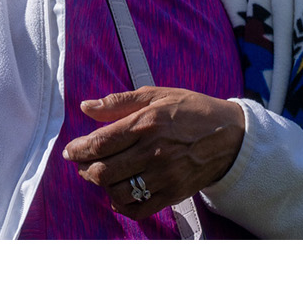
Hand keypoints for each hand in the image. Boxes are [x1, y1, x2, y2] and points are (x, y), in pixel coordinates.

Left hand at [61, 86, 245, 215]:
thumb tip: (86, 106)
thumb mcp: (156, 94)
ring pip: (118, 192)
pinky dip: (123, 205)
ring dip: (102, 186)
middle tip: (82, 163)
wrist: (231, 136)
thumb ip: (119, 101)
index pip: (100, 143)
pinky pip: (140, 208)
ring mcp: (164, 176)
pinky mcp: (174, 194)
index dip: (79, 149)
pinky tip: (118, 194)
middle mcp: (153, 153)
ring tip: (100, 176)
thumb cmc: (191, 110)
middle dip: (85, 169)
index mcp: (145, 124)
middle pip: (104, 171)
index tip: (70, 150)